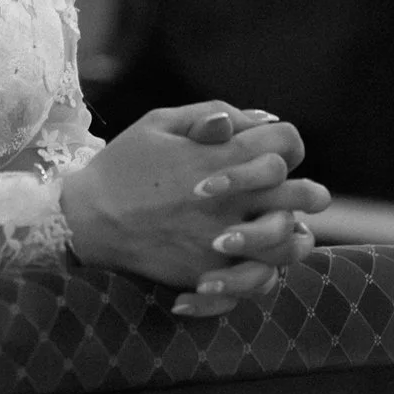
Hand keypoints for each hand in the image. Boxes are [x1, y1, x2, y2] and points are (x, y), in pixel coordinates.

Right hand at [59, 101, 327, 314]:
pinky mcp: (212, 273)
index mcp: (221, 156)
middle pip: (304, 194)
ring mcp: (224, 239)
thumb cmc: (123, 165)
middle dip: (306, 190)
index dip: (287, 143)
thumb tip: (258, 119)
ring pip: (293, 242)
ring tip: (280, 229)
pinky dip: (267, 271)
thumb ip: (211, 114)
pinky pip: (262, 279)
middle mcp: (231, 199)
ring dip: (293, 233)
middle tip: (294, 194)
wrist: (87, 220)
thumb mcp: (160, 123)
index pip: (287, 143)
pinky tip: (256, 260)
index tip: (273, 150)